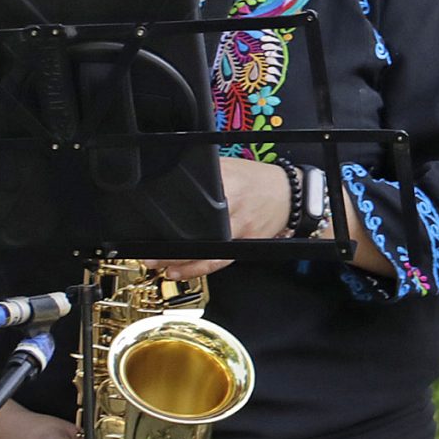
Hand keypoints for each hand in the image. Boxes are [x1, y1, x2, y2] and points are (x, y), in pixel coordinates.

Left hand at [154, 156, 291, 279]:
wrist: (290, 195)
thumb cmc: (259, 180)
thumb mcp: (229, 166)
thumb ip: (204, 172)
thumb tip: (171, 173)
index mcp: (228, 184)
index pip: (194, 199)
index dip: (170, 210)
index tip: (149, 216)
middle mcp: (233, 207)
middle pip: (197, 229)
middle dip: (169, 243)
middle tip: (147, 249)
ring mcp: (240, 228)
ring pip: (207, 249)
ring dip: (180, 260)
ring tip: (157, 263)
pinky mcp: (244, 244)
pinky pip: (219, 260)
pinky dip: (198, 268)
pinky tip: (180, 271)